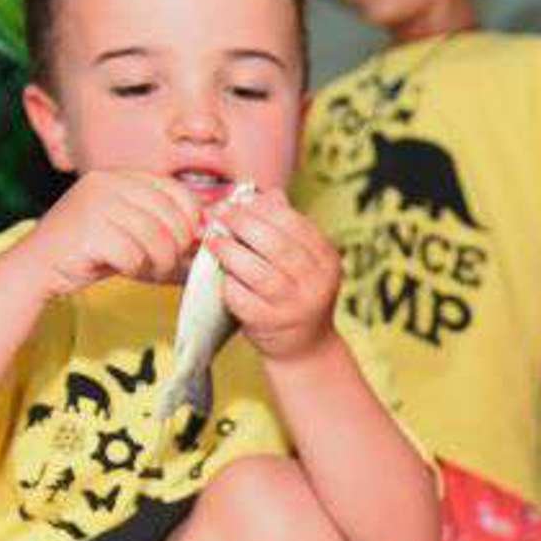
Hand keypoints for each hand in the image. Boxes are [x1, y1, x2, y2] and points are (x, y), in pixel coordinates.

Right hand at [17, 171, 204, 299]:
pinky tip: (128, 271)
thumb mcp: (127, 227)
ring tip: (150, 270)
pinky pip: (135, 255)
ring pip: (157, 238)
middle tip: (167, 263)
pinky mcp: (89, 231)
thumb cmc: (87, 251)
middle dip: (178, 247)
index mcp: (120, 177)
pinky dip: (138, 269)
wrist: (35, 267)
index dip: (192, 220)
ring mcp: (96, 204)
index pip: (177, 192)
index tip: (190, 242)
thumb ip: (160, 223)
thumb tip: (207, 231)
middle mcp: (108, 183)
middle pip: (172, 216)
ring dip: (161, 262)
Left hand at [205, 190, 341, 362]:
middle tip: (220, 217)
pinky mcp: (271, 324)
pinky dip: (228, 283)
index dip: (260, 209)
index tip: (235, 203)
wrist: (306, 347)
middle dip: (242, 225)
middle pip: (276, 245)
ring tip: (213, 241)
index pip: (293, 223)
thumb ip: (285, 226)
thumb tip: (261, 194)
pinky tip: (221, 275)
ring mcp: (295, 305)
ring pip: (258, 272)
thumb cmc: (297, 294)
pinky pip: (243, 299)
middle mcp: (316, 282)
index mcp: (327, 257)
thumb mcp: (302, 259)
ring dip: (230, 252)